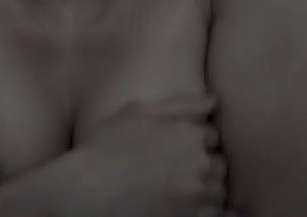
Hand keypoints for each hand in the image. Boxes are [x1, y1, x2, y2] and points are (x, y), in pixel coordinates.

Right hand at [57, 95, 226, 216]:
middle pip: (219, 163)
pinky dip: (200, 209)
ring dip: (205, 187)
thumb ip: (180, 105)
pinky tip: (179, 203)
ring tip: (178, 186)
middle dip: (203, 163)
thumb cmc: (106, 149)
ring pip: (217, 190)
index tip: (175, 146)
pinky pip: (211, 213)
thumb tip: (213, 101)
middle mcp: (200, 165)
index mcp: (190, 135)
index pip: (212, 135)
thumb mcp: (138, 113)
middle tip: (175, 168)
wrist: (88, 193)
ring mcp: (196, 196)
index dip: (195, 139)